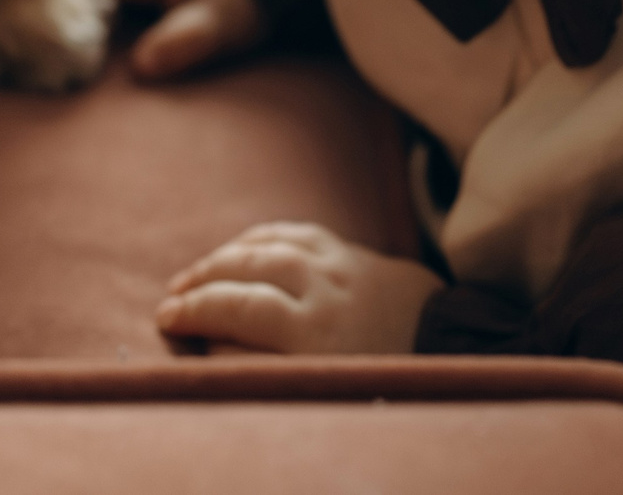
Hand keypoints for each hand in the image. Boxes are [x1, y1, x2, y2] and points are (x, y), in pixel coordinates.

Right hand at [157, 221, 443, 354]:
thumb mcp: (325, 389)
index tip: (165, 319)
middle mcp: (327, 291)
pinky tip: (246, 247)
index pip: (239, 309)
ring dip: (228, 253)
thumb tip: (213, 345)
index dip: (196, 312)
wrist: (457, 351)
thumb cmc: (384, 380)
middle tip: (174, 295)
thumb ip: (264, 368)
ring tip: (200, 271)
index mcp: (317, 333)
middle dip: (204, 278)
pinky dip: (265, 237)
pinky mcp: (358, 252)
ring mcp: (343, 265)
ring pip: (273, 242)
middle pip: (250, 268)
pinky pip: (301, 232)